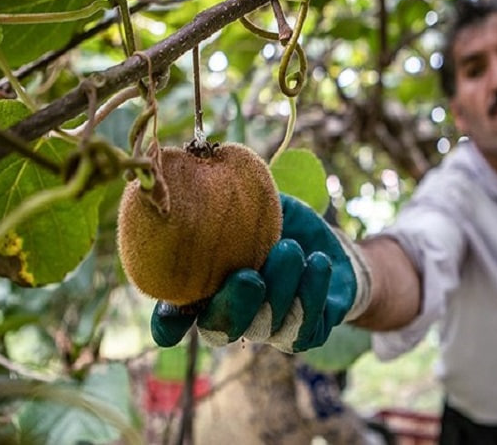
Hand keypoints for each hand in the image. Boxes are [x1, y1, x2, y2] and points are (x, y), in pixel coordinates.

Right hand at [150, 193, 369, 352]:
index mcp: (207, 290)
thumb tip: (193, 163)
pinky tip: (318, 262)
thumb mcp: (252, 204)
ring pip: (267, 326)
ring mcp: (268, 329)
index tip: (170, 318)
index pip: (175, 317)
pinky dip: (312, 292)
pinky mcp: (305, 333)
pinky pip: (305, 327)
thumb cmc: (280, 225)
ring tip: (292, 249)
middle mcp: (233, 316)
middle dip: (232, 306)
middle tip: (249, 276)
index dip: (168, 322)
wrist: (328, 245)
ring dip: (281, 286)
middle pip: (219, 330)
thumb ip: (223, 196)